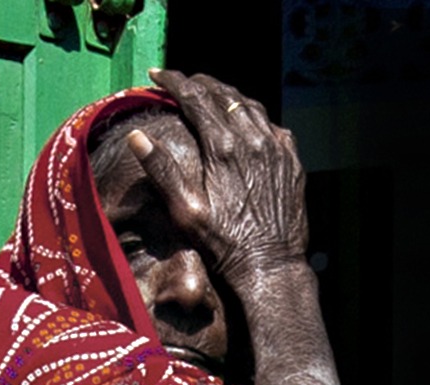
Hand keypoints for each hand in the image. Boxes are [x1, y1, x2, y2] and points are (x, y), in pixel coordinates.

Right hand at [130, 70, 308, 292]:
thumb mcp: (185, 211)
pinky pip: (274, 127)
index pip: (194, 98)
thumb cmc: (224, 245)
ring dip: (228, 97)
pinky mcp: (292, 162)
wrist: (270, 266)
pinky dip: (256, 117)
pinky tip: (247, 123)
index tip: (157, 74)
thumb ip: (162, 171)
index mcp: (222, 147)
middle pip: (223, 96)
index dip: (173, 81)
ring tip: (212, 95)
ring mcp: (277, 149)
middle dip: (199, 84)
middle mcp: (253, 140)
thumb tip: (137, 136)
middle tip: (183, 82)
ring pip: (250, 107)